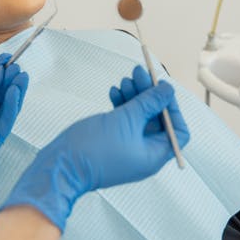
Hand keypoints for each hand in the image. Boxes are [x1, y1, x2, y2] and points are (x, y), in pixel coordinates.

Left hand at [0, 54, 28, 180]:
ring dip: (16, 91)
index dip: (2, 71)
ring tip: (20, 76)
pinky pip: (6, 121)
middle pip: (5, 94)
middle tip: (17, 67)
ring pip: (10, 107)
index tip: (8, 57)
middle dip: (12, 80)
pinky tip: (12, 93)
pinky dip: (11, 107)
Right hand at [1, 71, 189, 231]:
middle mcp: (144, 154)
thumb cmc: (93, 150)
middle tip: (140, 74)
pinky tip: (113, 92)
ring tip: (125, 80)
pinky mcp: (112, 143)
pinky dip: (121, 105)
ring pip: (138, 118)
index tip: (162, 90)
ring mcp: (127, 149)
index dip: (173, 109)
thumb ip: (149, 103)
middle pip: (156, 120)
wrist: (61, 166)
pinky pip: (123, 121)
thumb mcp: (126, 120)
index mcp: (154, 155)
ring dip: (134, 97)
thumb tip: (167, 91)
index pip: (178, 132)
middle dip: (149, 95)